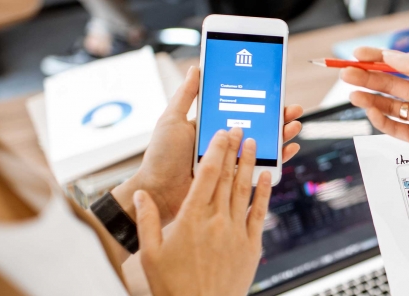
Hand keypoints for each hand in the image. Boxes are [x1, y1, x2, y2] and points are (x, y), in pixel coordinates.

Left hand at [114, 67, 302, 225]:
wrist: (158, 191)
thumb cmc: (161, 157)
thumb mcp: (172, 120)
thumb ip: (186, 95)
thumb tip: (198, 68)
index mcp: (212, 126)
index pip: (242, 110)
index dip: (260, 101)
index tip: (275, 92)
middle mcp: (225, 143)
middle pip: (258, 126)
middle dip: (278, 117)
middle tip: (292, 109)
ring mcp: (232, 161)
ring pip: (265, 145)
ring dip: (283, 135)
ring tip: (294, 126)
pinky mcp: (236, 179)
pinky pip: (262, 168)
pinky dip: (279, 159)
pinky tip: (289, 149)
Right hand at [134, 127, 271, 295]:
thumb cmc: (172, 286)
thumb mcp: (150, 254)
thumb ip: (146, 221)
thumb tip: (141, 195)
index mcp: (191, 219)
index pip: (207, 175)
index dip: (216, 150)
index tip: (221, 133)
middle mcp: (216, 221)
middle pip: (228, 177)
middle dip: (234, 149)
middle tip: (240, 128)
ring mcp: (236, 233)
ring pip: (245, 190)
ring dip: (249, 164)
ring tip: (254, 144)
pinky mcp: (251, 246)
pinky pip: (259, 213)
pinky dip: (264, 192)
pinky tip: (266, 176)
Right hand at [341, 47, 408, 211]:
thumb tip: (389, 55)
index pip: (397, 64)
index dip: (375, 59)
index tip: (357, 55)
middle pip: (387, 84)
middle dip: (365, 78)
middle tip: (345, 74)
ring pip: (387, 105)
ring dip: (368, 98)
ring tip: (353, 94)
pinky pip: (392, 126)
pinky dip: (379, 119)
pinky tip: (370, 111)